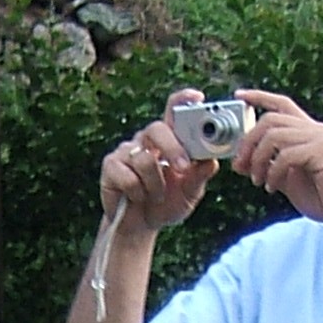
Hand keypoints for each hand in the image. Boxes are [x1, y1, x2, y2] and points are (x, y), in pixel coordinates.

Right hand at [98, 96, 219, 233]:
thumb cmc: (167, 204)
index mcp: (170, 141)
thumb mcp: (190, 194)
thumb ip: (199, 177)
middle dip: (173, 149)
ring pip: (145, 160)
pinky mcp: (111, 166)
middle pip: (157, 129)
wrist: (140, 226)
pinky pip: (129, 177)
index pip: (174, 112)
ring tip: (156, 196)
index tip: (197, 97)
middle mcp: (147, 140)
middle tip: (183, 169)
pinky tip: (137, 198)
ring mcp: (127, 151)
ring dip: (156, 185)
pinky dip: (138, 193)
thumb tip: (211, 162)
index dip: (184, 101)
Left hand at [229, 95, 322, 231]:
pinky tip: (271, 187)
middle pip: (270, 119)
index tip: (240, 96)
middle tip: (241, 166)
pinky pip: (286, 155)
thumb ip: (268, 166)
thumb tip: (241, 162)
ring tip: (258, 181)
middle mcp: (315, 129)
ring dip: (258, 160)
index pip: (282, 104)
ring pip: (274, 136)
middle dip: (248, 142)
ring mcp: (320, 138)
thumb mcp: (288, 180)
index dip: (259, 97)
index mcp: (308, 131)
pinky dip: (272, 172)